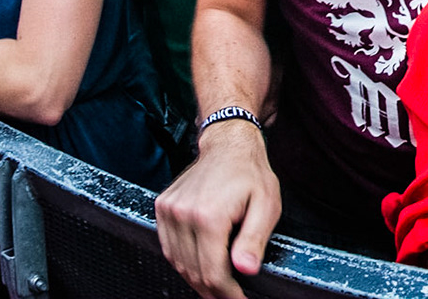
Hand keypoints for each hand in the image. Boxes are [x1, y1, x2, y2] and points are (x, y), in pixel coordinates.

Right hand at [154, 123, 283, 298]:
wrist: (227, 144)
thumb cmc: (250, 173)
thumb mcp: (266, 204)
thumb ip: (254, 239)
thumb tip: (246, 269)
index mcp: (209, 216)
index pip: (213, 273)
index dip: (227, 294)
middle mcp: (182, 214)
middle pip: (193, 272)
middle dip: (213, 290)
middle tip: (230, 295)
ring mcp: (168, 211)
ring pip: (177, 263)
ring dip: (196, 277)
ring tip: (217, 282)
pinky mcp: (161, 208)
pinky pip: (168, 248)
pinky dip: (183, 260)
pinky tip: (200, 261)